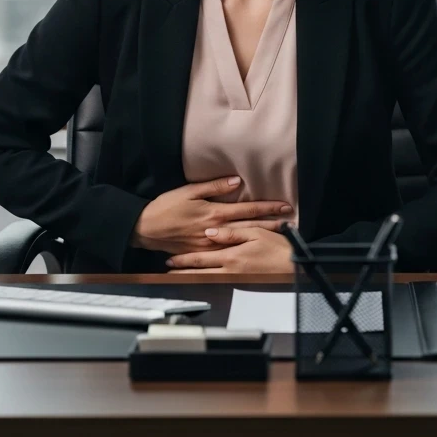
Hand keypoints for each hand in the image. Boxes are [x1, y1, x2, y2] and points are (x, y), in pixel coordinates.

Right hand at [130, 176, 292, 255]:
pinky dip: (243, 250)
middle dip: (271, 224)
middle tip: (290, 222)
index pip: (247, 210)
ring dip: (261, 238)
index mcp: (214, 213)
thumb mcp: (188, 191)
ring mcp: (211, 245)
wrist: (146, 229)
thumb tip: (236, 181)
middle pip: (250, 227)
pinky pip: (227, 253)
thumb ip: (213, 186)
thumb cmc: (166, 207)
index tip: (284, 206)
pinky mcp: (204, 254)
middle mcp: (216, 231)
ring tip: (279, 236)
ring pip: (242, 242)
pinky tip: (253, 249)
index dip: (267, 208)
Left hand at [166, 225, 293, 272]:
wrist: (294, 266)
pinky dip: (206, 283)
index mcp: (231, 256)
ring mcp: (236, 280)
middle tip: (167, 274)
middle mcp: (231, 271)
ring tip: (178, 279)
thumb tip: (211, 232)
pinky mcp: (243, 284)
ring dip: (192, 280)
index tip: (170, 261)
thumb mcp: (255, 234)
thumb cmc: (277, 247)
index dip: (183, 261)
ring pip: (207, 281)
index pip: (201, 259)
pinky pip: (219, 284)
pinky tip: (200, 282)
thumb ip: (231, 233)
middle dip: (182, 274)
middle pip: (200, 273)